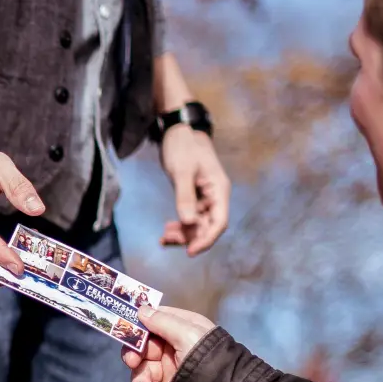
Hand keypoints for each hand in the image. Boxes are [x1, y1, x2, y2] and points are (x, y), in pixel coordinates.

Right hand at [121, 305, 216, 381]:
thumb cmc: (206, 358)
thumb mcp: (188, 334)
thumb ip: (163, 321)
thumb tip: (141, 309)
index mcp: (182, 329)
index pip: (153, 322)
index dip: (138, 327)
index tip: (125, 331)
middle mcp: (174, 348)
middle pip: (142, 348)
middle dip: (135, 356)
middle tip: (133, 362)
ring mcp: (170, 370)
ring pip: (141, 371)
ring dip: (140, 380)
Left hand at [158, 126, 230, 255]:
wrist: (179, 130)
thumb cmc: (183, 146)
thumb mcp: (182, 171)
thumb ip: (184, 197)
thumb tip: (187, 222)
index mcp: (219, 190)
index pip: (219, 222)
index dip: (206, 239)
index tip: (190, 251)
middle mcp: (215, 196)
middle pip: (207, 226)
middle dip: (190, 237)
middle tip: (166, 241)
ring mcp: (205, 197)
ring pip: (197, 224)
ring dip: (183, 234)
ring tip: (163, 238)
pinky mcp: (194, 196)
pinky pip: (190, 217)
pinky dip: (179, 226)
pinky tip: (166, 231)